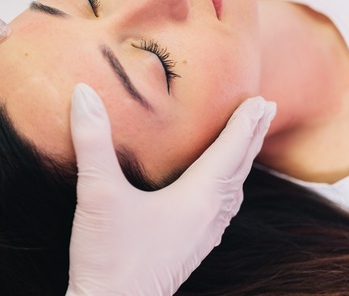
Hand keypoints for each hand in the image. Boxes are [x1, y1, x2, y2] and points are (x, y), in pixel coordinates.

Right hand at [65, 83, 275, 295]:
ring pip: (233, 194)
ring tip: (246, 147)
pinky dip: (228, 191)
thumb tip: (83, 93)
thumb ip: (93, 141)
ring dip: (242, 165)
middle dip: (252, 138)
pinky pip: (221, 212)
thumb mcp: (98, 193)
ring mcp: (200, 237)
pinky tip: (216, 197)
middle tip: (265, 111)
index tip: (260, 100)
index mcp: (197, 199)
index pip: (229, 152)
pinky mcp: (188, 250)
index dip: (244, 124)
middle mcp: (208, 217)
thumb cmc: (110, 255)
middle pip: (239, 170)